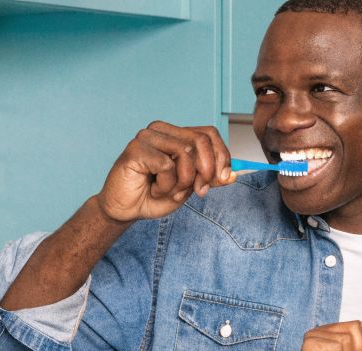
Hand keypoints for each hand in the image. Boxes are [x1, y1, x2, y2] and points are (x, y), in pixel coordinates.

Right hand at [95, 121, 235, 223]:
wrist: (127, 210)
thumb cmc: (155, 195)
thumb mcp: (191, 188)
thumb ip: (211, 178)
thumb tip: (234, 174)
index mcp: (176, 135)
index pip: (209, 133)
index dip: (222, 156)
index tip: (223, 178)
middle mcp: (162, 130)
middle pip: (201, 140)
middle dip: (206, 171)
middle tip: (199, 191)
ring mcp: (147, 137)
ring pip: (186, 152)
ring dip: (185, 181)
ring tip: (171, 191)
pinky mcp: (135, 149)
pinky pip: (167, 165)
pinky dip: (167, 185)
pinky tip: (154, 189)